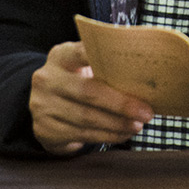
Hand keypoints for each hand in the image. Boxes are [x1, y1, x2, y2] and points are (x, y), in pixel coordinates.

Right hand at [29, 41, 153, 154]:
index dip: (100, 55)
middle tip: (146, 112)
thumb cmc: (77, 81)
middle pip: (88, 91)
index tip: (126, 61)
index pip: (81, 52)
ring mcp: (43, 106)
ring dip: (117, 124)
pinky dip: (107, 136)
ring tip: (138, 125)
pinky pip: (82, 134)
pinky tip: (123, 134)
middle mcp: (47, 79)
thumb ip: (105, 66)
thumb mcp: (83, 67)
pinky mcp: (45, 129)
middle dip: (121, 104)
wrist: (45, 107)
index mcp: (61, 56)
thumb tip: (145, 76)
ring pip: (86, 117)